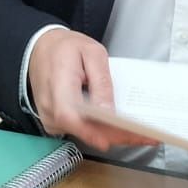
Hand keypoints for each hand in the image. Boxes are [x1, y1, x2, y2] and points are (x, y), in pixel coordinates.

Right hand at [27, 29, 154, 150]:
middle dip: (117, 136)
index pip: (71, 116)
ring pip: (84, 133)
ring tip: (138, 133)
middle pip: (83, 130)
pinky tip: (118, 129)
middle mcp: (50, 108)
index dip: (92, 132)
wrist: (41, 48)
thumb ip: (101, 82)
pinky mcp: (54, 122)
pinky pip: (79, 130)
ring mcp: (50, 118)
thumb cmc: (65, 48)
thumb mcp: (91, 53)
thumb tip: (107, 111)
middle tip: (146, 137)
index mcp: (58, 86)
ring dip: (111, 135)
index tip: (115, 139)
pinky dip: (100, 131)